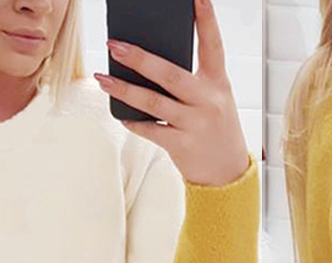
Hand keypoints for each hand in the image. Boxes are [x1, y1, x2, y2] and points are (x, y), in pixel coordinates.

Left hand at [93, 0, 249, 186]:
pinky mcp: (182, 145)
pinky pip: (151, 130)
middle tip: (115, 45)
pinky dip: (134, 122)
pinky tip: (122, 115)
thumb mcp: (214, 100)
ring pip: (153, 102)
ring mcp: (194, 124)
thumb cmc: (216, 129)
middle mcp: (208, 102)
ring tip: (104, 78)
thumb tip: (148, 65)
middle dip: (140, 59)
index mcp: (218, 84)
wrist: (227, 173)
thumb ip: (191, 82)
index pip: (213, 45)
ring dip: (125, 89)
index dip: (206, 19)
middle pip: (170, 74)